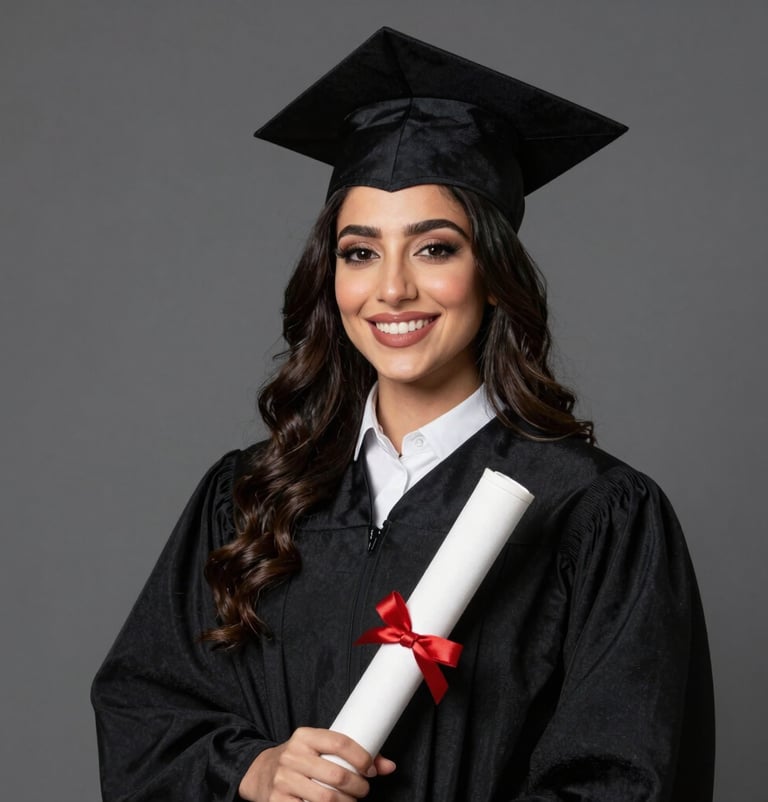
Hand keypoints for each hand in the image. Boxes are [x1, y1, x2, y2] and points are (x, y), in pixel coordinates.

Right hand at [238, 726, 395, 800]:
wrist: (261, 772)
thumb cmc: (301, 759)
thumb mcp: (319, 749)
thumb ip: (351, 754)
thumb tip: (390, 766)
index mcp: (305, 736)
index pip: (339, 742)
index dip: (360, 757)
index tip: (370, 769)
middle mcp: (293, 755)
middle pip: (336, 775)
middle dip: (357, 787)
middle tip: (363, 791)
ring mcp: (283, 779)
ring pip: (325, 799)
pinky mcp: (277, 801)